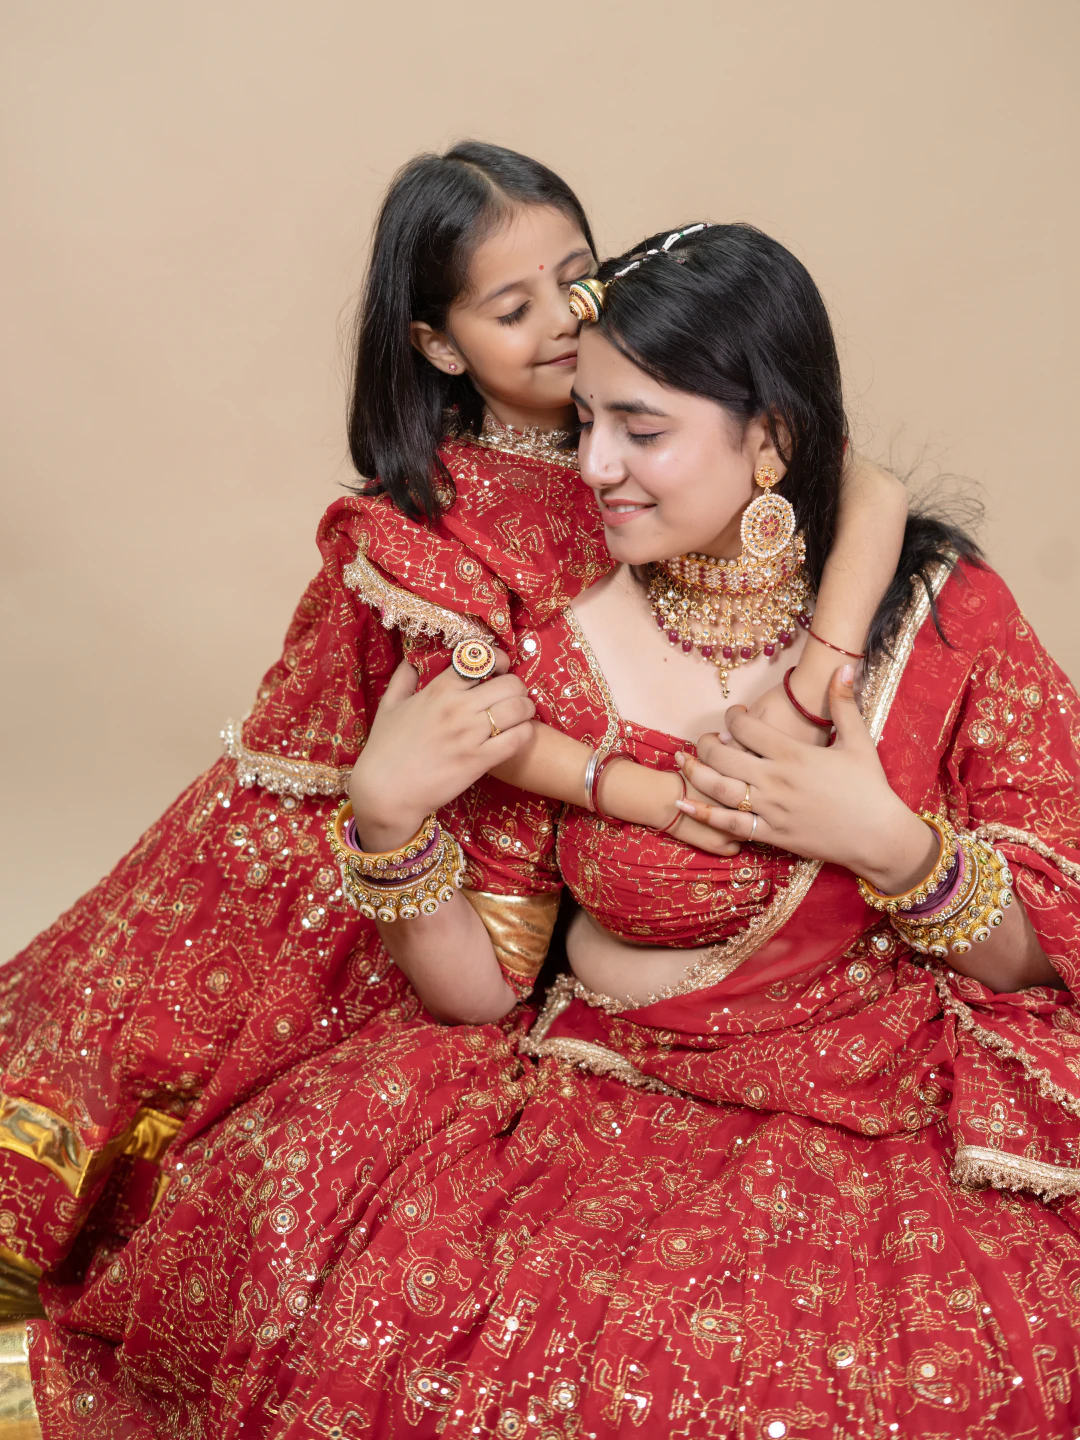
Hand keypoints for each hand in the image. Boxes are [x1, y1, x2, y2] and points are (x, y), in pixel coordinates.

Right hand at [349, 651, 534, 850]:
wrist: (385, 792)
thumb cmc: (384, 750)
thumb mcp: (388, 707)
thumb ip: (402, 680)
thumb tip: (411, 662)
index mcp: (438, 689)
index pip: (481, 660)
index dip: (498, 661)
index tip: (501, 669)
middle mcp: (457, 707)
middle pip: (509, 683)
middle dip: (517, 688)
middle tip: (514, 697)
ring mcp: (469, 734)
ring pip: (518, 708)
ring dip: (526, 709)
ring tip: (521, 716)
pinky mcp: (479, 760)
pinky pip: (517, 739)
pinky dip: (524, 734)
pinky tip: (518, 736)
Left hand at [675, 666, 937, 892]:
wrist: (878, 835)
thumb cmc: (870, 788)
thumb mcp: (858, 741)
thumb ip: (844, 704)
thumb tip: (844, 667)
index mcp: (793, 753)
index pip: (746, 728)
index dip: (732, 718)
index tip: (734, 716)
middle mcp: (776, 779)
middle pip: (724, 757)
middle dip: (706, 744)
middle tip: (703, 739)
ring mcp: (770, 808)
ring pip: (719, 788)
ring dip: (696, 772)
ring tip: (682, 761)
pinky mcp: (770, 833)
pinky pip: (730, 823)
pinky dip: (704, 813)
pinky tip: (683, 802)